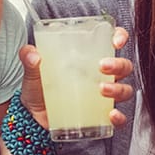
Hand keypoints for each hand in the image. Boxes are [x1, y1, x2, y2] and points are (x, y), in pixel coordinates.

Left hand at [19, 27, 134, 127]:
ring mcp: (104, 96)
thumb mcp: (32, 71)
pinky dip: (119, 117)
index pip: (113, 41)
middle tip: (102, 66)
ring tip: (102, 89)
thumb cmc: (39, 88)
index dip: (120, 37)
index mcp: (90, 57)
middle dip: (118, 65)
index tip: (116, 41)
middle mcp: (102, 75)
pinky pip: (119, 117)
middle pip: (124, 66)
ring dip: (118, 88)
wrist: (33, 117)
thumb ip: (29, 58)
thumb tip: (33, 55)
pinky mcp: (100, 115)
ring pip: (125, 89)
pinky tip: (111, 115)